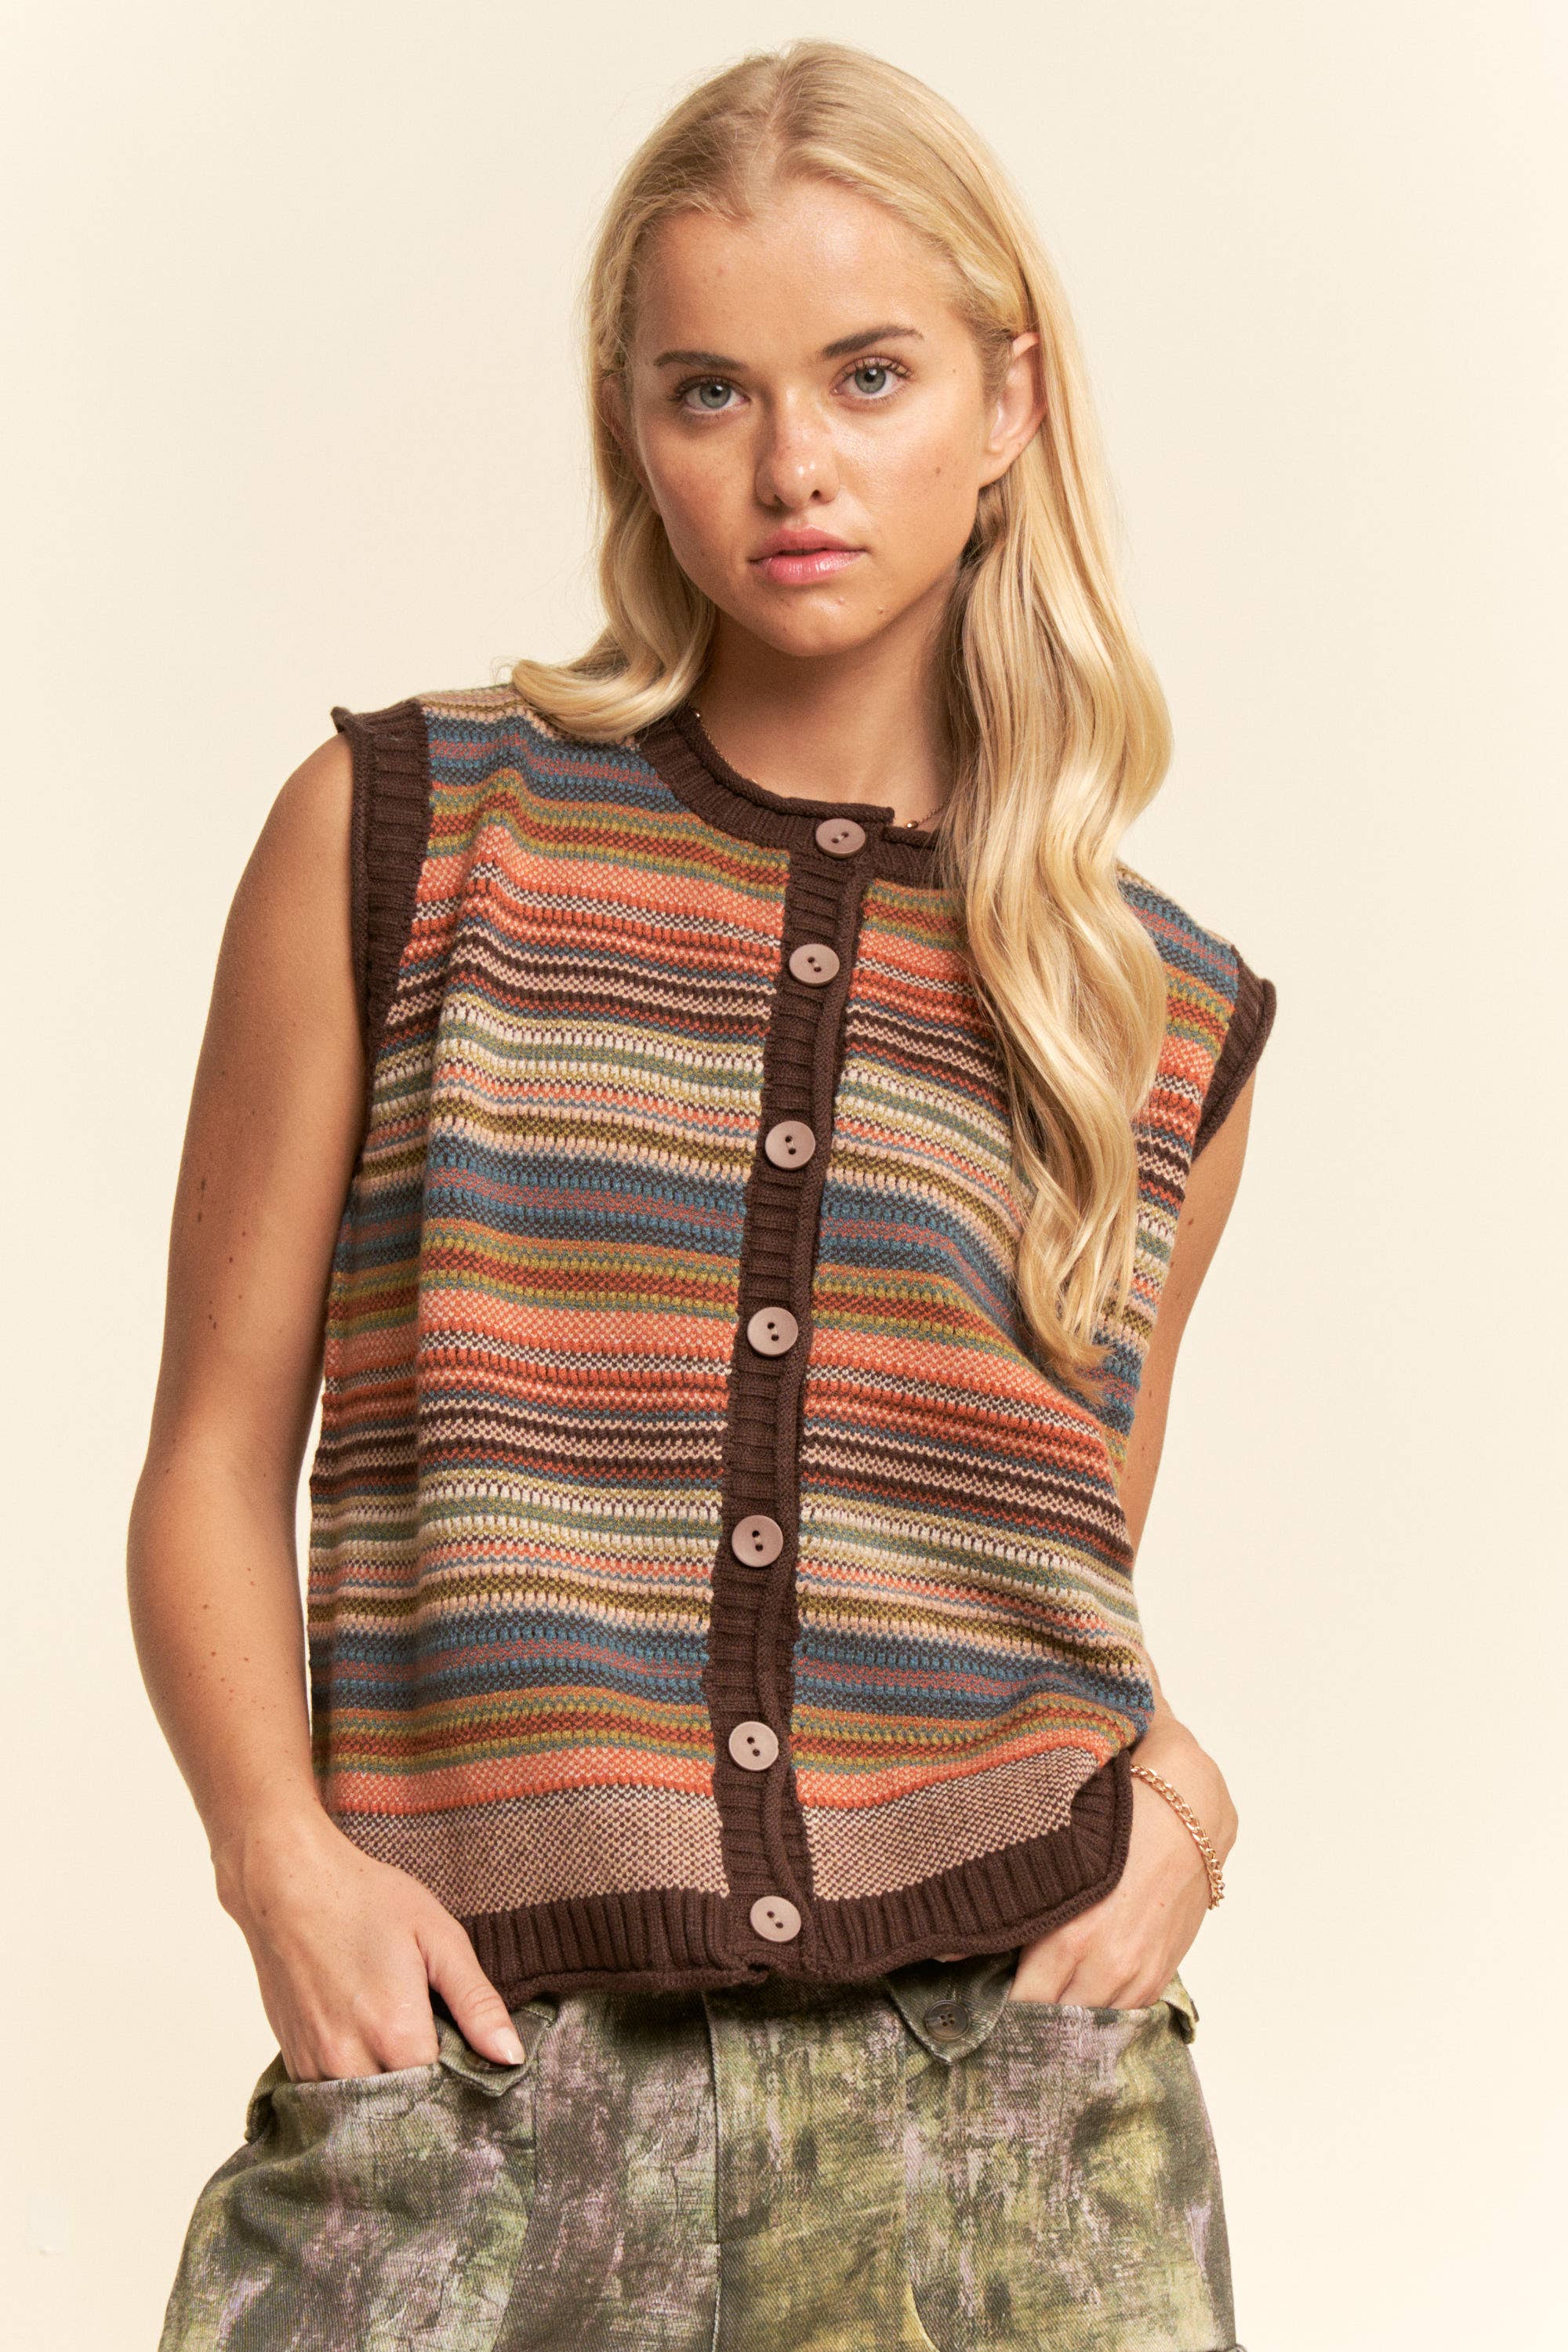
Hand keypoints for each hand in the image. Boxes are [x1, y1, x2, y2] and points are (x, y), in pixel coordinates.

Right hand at [211, 1803, 527, 2081]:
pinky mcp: (294, 2064)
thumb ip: (477, 2001)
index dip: (465, 2080)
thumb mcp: (438, 1937)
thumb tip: (511, 2056)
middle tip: (441, 2054)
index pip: (445, 2093)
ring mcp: (317, 2068)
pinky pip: (335, 2099)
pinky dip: (358, 2085)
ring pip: (368, 2111)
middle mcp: (351, 2062)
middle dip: (430, 2095)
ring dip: (392, 2095)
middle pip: (406, 2110)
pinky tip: (369, 2048)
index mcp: (396, 2032)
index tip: (473, 2061)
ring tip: (404, 2047)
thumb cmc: (367, 1900)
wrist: (287, 1886)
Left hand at [932, 1724, 1236, 1997]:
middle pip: (1053, 2025)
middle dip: (1027, 2023)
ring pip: (1086, 2028)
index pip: (1022, 2006)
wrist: (1185, 1816)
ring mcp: (1137, 1978)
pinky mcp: (1158, 1979)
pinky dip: (1095, 2013)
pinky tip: (1077, 2000)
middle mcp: (1104, 1966)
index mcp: (1068, 1937)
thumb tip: (943, 1958)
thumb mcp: (1052, 1863)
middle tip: (1001, 2018)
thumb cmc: (1111, 1827)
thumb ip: (1005, 1913)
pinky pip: (1118, 2018)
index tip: (978, 2011)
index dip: (998, 2013)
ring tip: (1038, 2013)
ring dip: (1063, 2022)